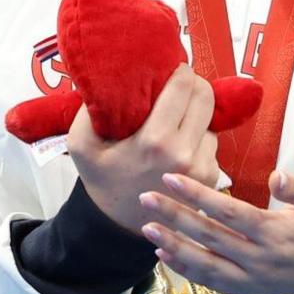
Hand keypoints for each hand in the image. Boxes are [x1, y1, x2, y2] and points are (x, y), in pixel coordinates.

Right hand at [69, 65, 221, 232]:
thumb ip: (89, 110)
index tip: (170, 68)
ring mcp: (203, 167)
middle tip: (176, 84)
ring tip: (174, 118)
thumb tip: (104, 79)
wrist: (119, 225)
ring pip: (211, 120)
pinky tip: (178, 143)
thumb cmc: (102, 181)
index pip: (184, 87)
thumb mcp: (81, 145)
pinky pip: (211, 142)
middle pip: (206, 97)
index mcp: (155, 141)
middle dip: (193, 85)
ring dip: (196, 113)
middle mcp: (185, 153)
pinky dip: (198, 136)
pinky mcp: (212, 177)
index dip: (180, 70)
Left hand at [139, 170, 293, 293]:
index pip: (229, 212)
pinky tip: (163, 254)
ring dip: (173, 246)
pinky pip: (211, 283)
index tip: (170, 178)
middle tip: (145, 199)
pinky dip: (186, 270)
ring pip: (206, 265)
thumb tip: (275, 177)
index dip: (198, 195)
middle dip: (175, 217)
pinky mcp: (247, 292)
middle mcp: (260, 260)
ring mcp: (252, 280)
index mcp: (277, 233)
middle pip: (210, 238)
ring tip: (147, 228)